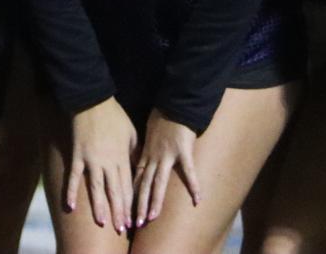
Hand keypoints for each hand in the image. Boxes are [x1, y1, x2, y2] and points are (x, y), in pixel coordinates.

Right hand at [65, 98, 138, 233]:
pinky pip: (75, 176)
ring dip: (99, 206)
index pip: (127, 186)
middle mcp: (108, 162)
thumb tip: (138, 167)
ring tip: (101, 222)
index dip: (129, 204)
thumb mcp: (131, 132)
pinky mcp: (78, 155)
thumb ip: (134, 152)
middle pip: (114, 191)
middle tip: (120, 228)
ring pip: (96, 188)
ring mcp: (92, 160)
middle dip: (118, 211)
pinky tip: (71, 206)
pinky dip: (72, 191)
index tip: (132, 219)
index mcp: (122, 157)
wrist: (92, 101)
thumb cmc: (113, 115)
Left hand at [133, 109, 200, 228]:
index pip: (137, 178)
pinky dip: (193, 185)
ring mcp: (167, 155)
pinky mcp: (183, 151)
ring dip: (155, 201)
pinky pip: (188, 171)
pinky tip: (197, 199)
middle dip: (140, 205)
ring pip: (159, 183)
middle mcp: (154, 157)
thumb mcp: (148, 131)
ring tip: (152, 217)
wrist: (176, 103)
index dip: (132, 194)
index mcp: (146, 153)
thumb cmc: (163, 115)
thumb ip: (146, 146)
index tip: (128, 209)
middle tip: (136, 223)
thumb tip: (141, 154)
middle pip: (144, 185)